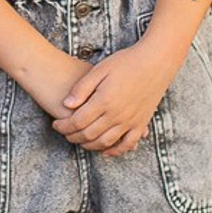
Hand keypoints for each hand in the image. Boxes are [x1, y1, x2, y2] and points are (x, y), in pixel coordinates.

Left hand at [54, 39, 179, 155]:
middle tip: (64, 133)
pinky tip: (105, 151)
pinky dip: (115, 151)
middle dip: (73, 136)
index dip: (64, 126)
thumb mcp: (100, 69)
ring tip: (79, 141)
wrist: (155, 62)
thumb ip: (82, 88)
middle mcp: (117, 115)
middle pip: (89, 134)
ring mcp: (131, 121)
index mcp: (104, 100)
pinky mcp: (141, 123)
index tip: (56, 124)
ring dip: (89, 145)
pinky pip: (127, 144)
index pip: (78, 122)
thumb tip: (66, 104)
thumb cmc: (125, 62)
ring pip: (106, 142)